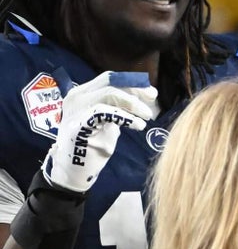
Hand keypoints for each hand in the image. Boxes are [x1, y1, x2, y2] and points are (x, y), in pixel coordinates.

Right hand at [43, 71, 158, 192]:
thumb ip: (121, 107)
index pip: (109, 79)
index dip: (132, 83)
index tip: (151, 93)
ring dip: (132, 103)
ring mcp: (75, 109)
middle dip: (135, 90)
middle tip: (152, 102)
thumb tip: (145, 95)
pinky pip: (104, 112)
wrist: (75, 170)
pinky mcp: (78, 124)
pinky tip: (138, 125)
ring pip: (108, 93)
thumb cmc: (93, 146)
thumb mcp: (110, 122)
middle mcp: (77, 97)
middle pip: (110, 82)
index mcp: (83, 94)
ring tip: (146, 117)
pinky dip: (125, 116)